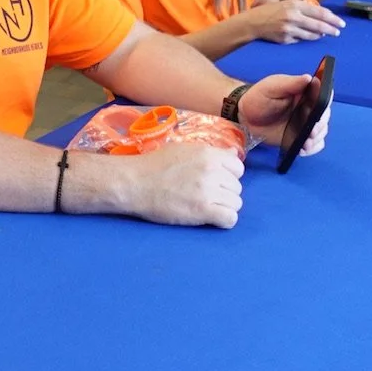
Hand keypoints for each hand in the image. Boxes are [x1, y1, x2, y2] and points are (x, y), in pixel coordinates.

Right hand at [107, 140, 243, 229]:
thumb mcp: (183, 150)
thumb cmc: (153, 166)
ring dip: (223, 207)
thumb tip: (233, 154)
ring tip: (205, 207)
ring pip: (236, 204)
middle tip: (205, 196)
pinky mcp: (202, 210)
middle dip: (224, 193)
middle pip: (237, 187)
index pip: (238, 167)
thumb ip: (210, 153)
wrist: (133, 183)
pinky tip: (210, 218)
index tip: (214, 181)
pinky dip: (223, 221)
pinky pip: (230, 219)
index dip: (228, 176)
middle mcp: (212, 170)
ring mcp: (208, 190)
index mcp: (209, 154)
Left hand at [233, 73, 329, 151]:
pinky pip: (313, 145)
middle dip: (320, 125)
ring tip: (305, 143)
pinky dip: (311, 148)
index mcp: (305, 93)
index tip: (320, 111)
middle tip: (311, 131)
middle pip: (324, 117)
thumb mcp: (271, 87)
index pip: (324, 96)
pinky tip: (302, 149)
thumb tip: (308, 78)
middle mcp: (309, 109)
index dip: (325, 103)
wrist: (245, 117)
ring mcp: (305, 124)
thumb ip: (290, 83)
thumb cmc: (258, 97)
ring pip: (321, 132)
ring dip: (316, 138)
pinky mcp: (300, 138)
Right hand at [248, 0, 343, 44]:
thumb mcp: (287, 4)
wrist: (253, 22)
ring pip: (311, 35)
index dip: (332, 18)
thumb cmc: (271, 11)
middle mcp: (293, 16)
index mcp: (295, 4)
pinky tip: (309, 37)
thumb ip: (303, 8)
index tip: (340, 23)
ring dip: (320, 35)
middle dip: (331, 29)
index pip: (320, 12)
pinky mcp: (285, 39)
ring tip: (324, 35)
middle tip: (337, 32)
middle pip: (318, 25)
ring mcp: (289, 29)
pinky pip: (300, 40)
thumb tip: (322, 14)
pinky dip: (306, 39)